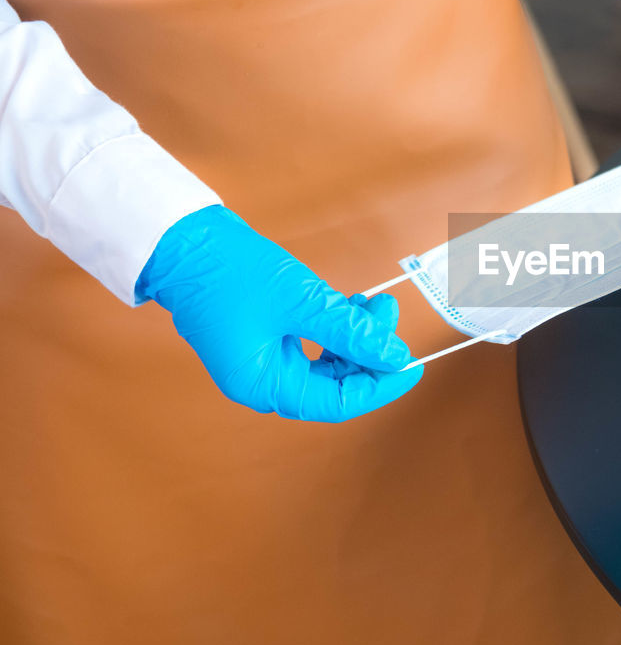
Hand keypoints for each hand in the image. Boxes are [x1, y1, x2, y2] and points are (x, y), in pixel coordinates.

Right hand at [136, 205, 422, 421]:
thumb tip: (394, 356)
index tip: (411, 363)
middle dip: (368, 352)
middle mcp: (261, 381)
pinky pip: (310, 345)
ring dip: (354, 336)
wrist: (185, 241)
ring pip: (325, 362)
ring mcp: (261, 359)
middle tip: (388, 313)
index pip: (336, 403)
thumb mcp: (301, 303)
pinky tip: (349, 304)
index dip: (379, 385)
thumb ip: (350, 332)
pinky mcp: (263, 337)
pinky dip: (334, 328)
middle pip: (333, 384)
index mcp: (263, 386)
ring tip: (373, 303)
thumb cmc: (231, 272)